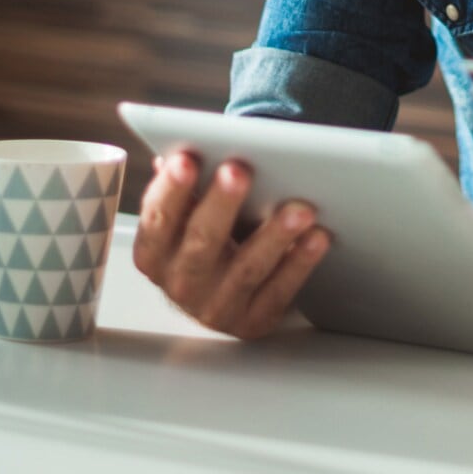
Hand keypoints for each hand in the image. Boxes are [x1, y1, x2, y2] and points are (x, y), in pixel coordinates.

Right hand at [132, 151, 331, 339]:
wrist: (219, 297)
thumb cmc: (204, 241)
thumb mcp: (185, 218)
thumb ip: (183, 187)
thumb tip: (182, 150)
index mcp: (154, 253)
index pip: (158, 219)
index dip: (171, 190)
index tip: (187, 158)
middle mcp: (179, 284)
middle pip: (202, 242)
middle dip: (221, 204)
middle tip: (240, 170)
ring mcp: (216, 308)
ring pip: (246, 269)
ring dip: (275, 235)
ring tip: (300, 207)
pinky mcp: (253, 322)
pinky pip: (279, 291)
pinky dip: (300, 263)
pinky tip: (318, 237)